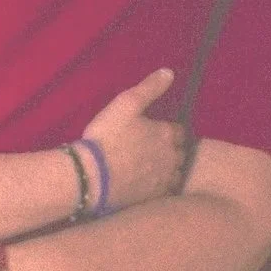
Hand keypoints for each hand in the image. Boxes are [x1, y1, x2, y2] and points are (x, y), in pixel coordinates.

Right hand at [81, 67, 184, 210]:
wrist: (91, 176)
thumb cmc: (107, 138)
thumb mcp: (125, 105)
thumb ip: (149, 89)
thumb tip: (169, 72)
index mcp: (168, 134)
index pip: (179, 132)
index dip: (168, 131)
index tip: (155, 133)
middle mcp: (172, 157)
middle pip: (179, 153)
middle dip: (170, 151)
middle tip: (150, 151)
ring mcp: (164, 179)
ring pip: (173, 173)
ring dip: (165, 170)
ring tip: (147, 169)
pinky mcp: (154, 197)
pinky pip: (163, 191)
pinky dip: (157, 187)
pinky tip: (143, 185)